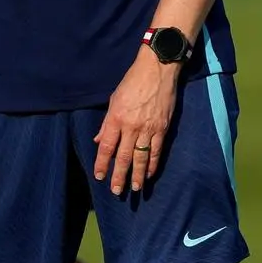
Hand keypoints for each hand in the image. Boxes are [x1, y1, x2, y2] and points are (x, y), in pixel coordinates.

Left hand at [93, 47, 179, 194]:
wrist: (157, 71)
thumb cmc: (132, 82)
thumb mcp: (114, 99)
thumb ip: (107, 123)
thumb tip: (99, 140)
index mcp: (116, 118)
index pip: (107, 146)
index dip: (102, 163)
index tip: (99, 176)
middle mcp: (131, 126)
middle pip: (124, 157)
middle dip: (119, 176)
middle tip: (116, 191)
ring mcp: (148, 129)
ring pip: (141, 157)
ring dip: (137, 175)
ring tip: (134, 188)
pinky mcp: (162, 128)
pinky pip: (157, 151)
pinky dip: (152, 164)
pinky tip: (149, 173)